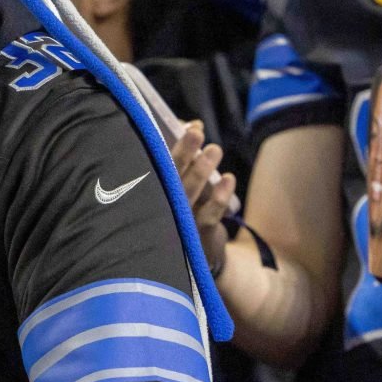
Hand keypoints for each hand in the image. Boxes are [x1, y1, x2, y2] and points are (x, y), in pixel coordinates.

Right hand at [170, 121, 238, 276]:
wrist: (196, 257)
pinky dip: (219, 197)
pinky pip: (208, 216)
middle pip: (170, 178)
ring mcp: (178, 225)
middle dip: (183, 154)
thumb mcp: (182, 182)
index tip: (193, 127)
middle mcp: (160, 209)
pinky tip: (228, 178)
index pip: (158, 166)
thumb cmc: (185, 209)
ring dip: (201, 171)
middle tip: (196, 133)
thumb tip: (194, 125)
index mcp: (152, 193)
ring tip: (215, 150)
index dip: (176, 146)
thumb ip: (185, 154)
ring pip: (189, 195)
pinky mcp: (197, 239)